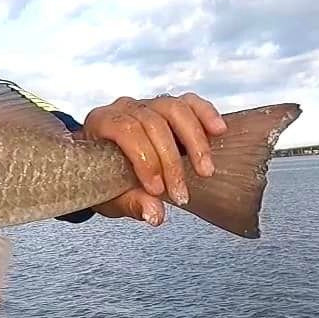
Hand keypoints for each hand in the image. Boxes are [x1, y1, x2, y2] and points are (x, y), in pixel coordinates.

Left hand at [81, 93, 226, 225]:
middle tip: (181, 193)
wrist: (103, 165)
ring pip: (174, 109)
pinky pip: (189, 103)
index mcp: (101, 123)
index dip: (146, 160)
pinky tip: (218, 131)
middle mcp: (123, 108)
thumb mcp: (111, 195)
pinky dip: (205, 114)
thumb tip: (155, 214)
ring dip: (195, 141)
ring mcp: (146, 104)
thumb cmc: (103, 177)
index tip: (157, 190)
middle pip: (153, 123)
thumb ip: (131, 204)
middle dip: (171, 162)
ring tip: (205, 170)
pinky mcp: (168, 106)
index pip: (127, 132)